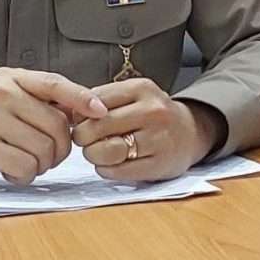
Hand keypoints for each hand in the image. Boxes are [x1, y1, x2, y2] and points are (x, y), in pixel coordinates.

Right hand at [0, 67, 107, 185]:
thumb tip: (79, 112)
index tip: (101, 111)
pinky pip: (25, 167)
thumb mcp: (0, 95)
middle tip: (42, 154)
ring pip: (44, 150)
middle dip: (58, 148)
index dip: (83, 98)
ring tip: (20, 160)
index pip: (55, 84)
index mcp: (9, 78)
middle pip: (57, 126)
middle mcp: (2, 94)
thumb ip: (33, 99)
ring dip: (39, 164)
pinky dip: (22, 176)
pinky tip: (8, 169)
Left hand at [72, 78, 224, 180]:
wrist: (191, 132)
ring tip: (94, 152)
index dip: (79, 114)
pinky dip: (106, 170)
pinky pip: (120, 171)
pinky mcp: (161, 164)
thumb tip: (67, 111)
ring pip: (108, 150)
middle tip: (82, 139)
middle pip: (99, 126)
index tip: (77, 121)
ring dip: (93, 155)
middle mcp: (152, 111)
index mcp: (141, 88)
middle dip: (82, 136)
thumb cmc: (151, 113)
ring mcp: (159, 139)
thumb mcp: (132, 95)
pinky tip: (108, 165)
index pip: (95, 101)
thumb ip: (102, 99)